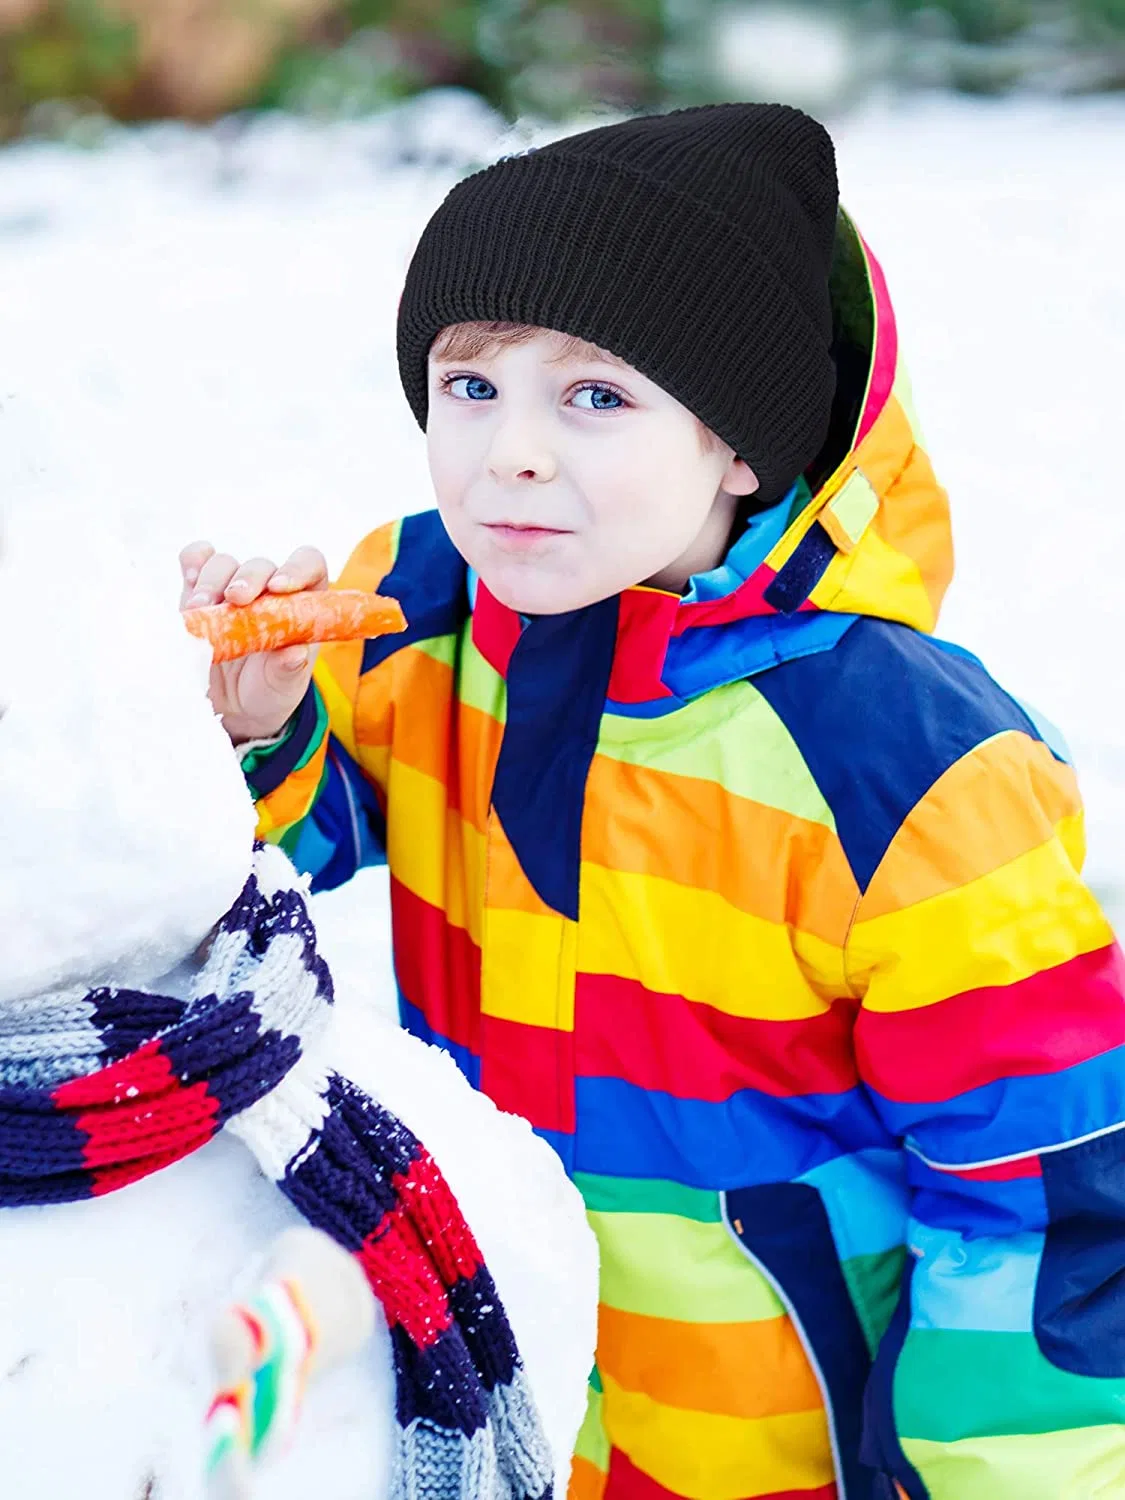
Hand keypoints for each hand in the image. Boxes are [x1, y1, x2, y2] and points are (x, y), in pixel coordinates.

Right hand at [179, 542, 327, 744]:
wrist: (232, 705)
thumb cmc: (269, 688)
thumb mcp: (283, 686)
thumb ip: (289, 670)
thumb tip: (295, 654)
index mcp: (302, 603)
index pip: (309, 565)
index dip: (297, 568)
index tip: (278, 588)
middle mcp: (268, 588)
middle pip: (261, 566)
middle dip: (247, 579)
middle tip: (234, 600)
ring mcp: (232, 586)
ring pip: (224, 564)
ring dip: (211, 581)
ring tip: (198, 609)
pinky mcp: (201, 591)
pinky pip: (196, 560)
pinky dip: (192, 562)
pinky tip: (189, 580)